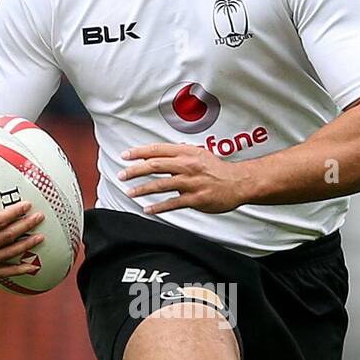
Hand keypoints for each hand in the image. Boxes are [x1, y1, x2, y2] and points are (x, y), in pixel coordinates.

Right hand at [0, 179, 45, 277]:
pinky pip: (3, 271)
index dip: (14, 213)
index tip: (28, 205)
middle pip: (7, 237)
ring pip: (8, 254)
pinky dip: (18, 270)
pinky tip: (33, 268)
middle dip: (25, 227)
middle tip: (40, 217)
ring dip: (26, 246)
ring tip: (41, 237)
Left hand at [116, 143, 251, 213]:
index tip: (125, 156)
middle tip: (121, 175)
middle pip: (155, 165)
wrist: (238, 182)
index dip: (139, 152)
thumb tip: (159, 154)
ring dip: (143, 189)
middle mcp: (188, 165)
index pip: (158, 150)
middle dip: (135, 170)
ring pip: (161, 185)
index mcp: (187, 152)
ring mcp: (191, 182)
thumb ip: (179, 154)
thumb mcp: (198, 154)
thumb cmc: (217, 169)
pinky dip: (158, 207)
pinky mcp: (196, 198)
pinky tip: (147, 209)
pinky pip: (173, 203)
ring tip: (130, 193)